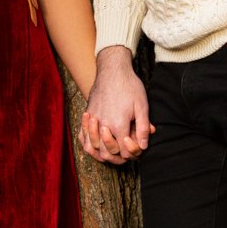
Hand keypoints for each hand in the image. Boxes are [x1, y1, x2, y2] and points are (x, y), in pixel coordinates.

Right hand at [83, 47, 152, 164]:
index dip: (131, 153)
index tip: (136, 148)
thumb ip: (143, 127)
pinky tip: (96, 144)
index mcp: (119, 125)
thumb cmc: (129, 86)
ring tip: (112, 151)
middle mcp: (103, 125)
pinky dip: (88, 144)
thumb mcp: (142, 106)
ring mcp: (92, 121)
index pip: (123, 151)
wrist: (112, 70)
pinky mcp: (87, 115)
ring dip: (102, 153)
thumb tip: (144, 146)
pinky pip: (82, 136)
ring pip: (92, 148)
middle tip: (126, 152)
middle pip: (107, 153)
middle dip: (118, 157)